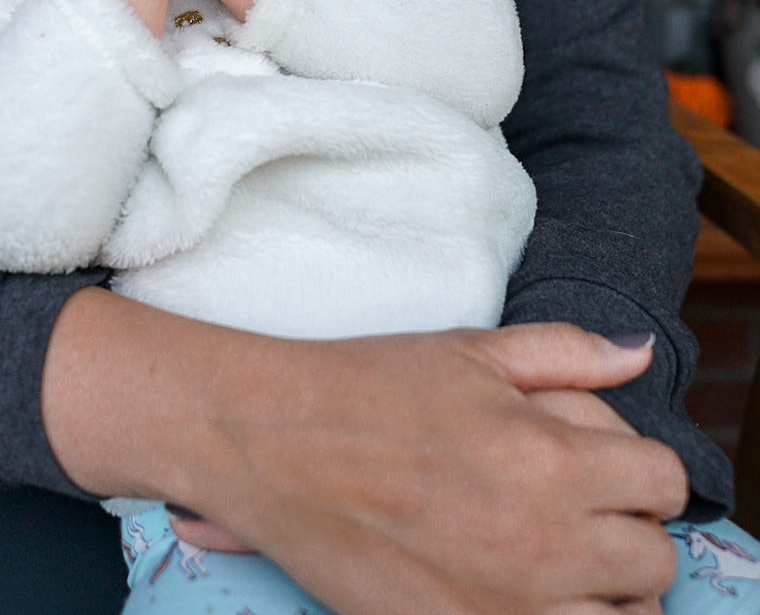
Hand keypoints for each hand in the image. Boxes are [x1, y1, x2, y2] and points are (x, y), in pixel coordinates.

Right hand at [45, 295, 687, 614]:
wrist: (273, 442)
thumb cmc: (369, 386)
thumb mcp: (470, 349)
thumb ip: (567, 351)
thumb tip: (638, 354)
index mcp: (550, 458)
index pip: (664, 482)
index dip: (640, 468)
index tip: (606, 464)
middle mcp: (541, 541)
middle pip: (653, 560)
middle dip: (629, 528)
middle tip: (581, 508)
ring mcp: (504, 605)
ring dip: (604, 589)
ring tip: (556, 556)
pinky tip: (518, 588)